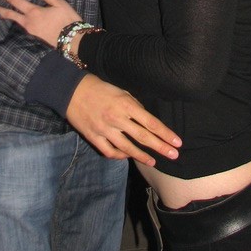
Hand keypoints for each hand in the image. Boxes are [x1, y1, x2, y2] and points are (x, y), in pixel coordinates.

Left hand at [0, 0, 81, 46]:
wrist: (73, 40)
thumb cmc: (67, 19)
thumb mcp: (59, 3)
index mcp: (34, 12)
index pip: (16, 2)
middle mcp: (28, 22)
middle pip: (10, 15)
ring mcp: (31, 31)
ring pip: (15, 22)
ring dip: (7, 16)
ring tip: (1, 12)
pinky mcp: (35, 36)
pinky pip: (22, 27)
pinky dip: (16, 22)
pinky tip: (17, 21)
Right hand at [66, 74, 180, 165]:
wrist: (73, 91)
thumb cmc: (100, 89)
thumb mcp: (122, 92)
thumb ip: (135, 107)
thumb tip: (147, 121)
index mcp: (126, 105)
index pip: (151, 122)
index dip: (165, 133)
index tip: (177, 142)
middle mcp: (117, 119)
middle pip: (143, 137)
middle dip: (161, 147)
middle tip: (174, 155)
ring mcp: (105, 130)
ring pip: (128, 148)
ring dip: (143, 156)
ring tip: (153, 162)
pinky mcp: (94, 137)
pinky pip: (110, 152)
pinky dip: (120, 156)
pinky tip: (128, 157)